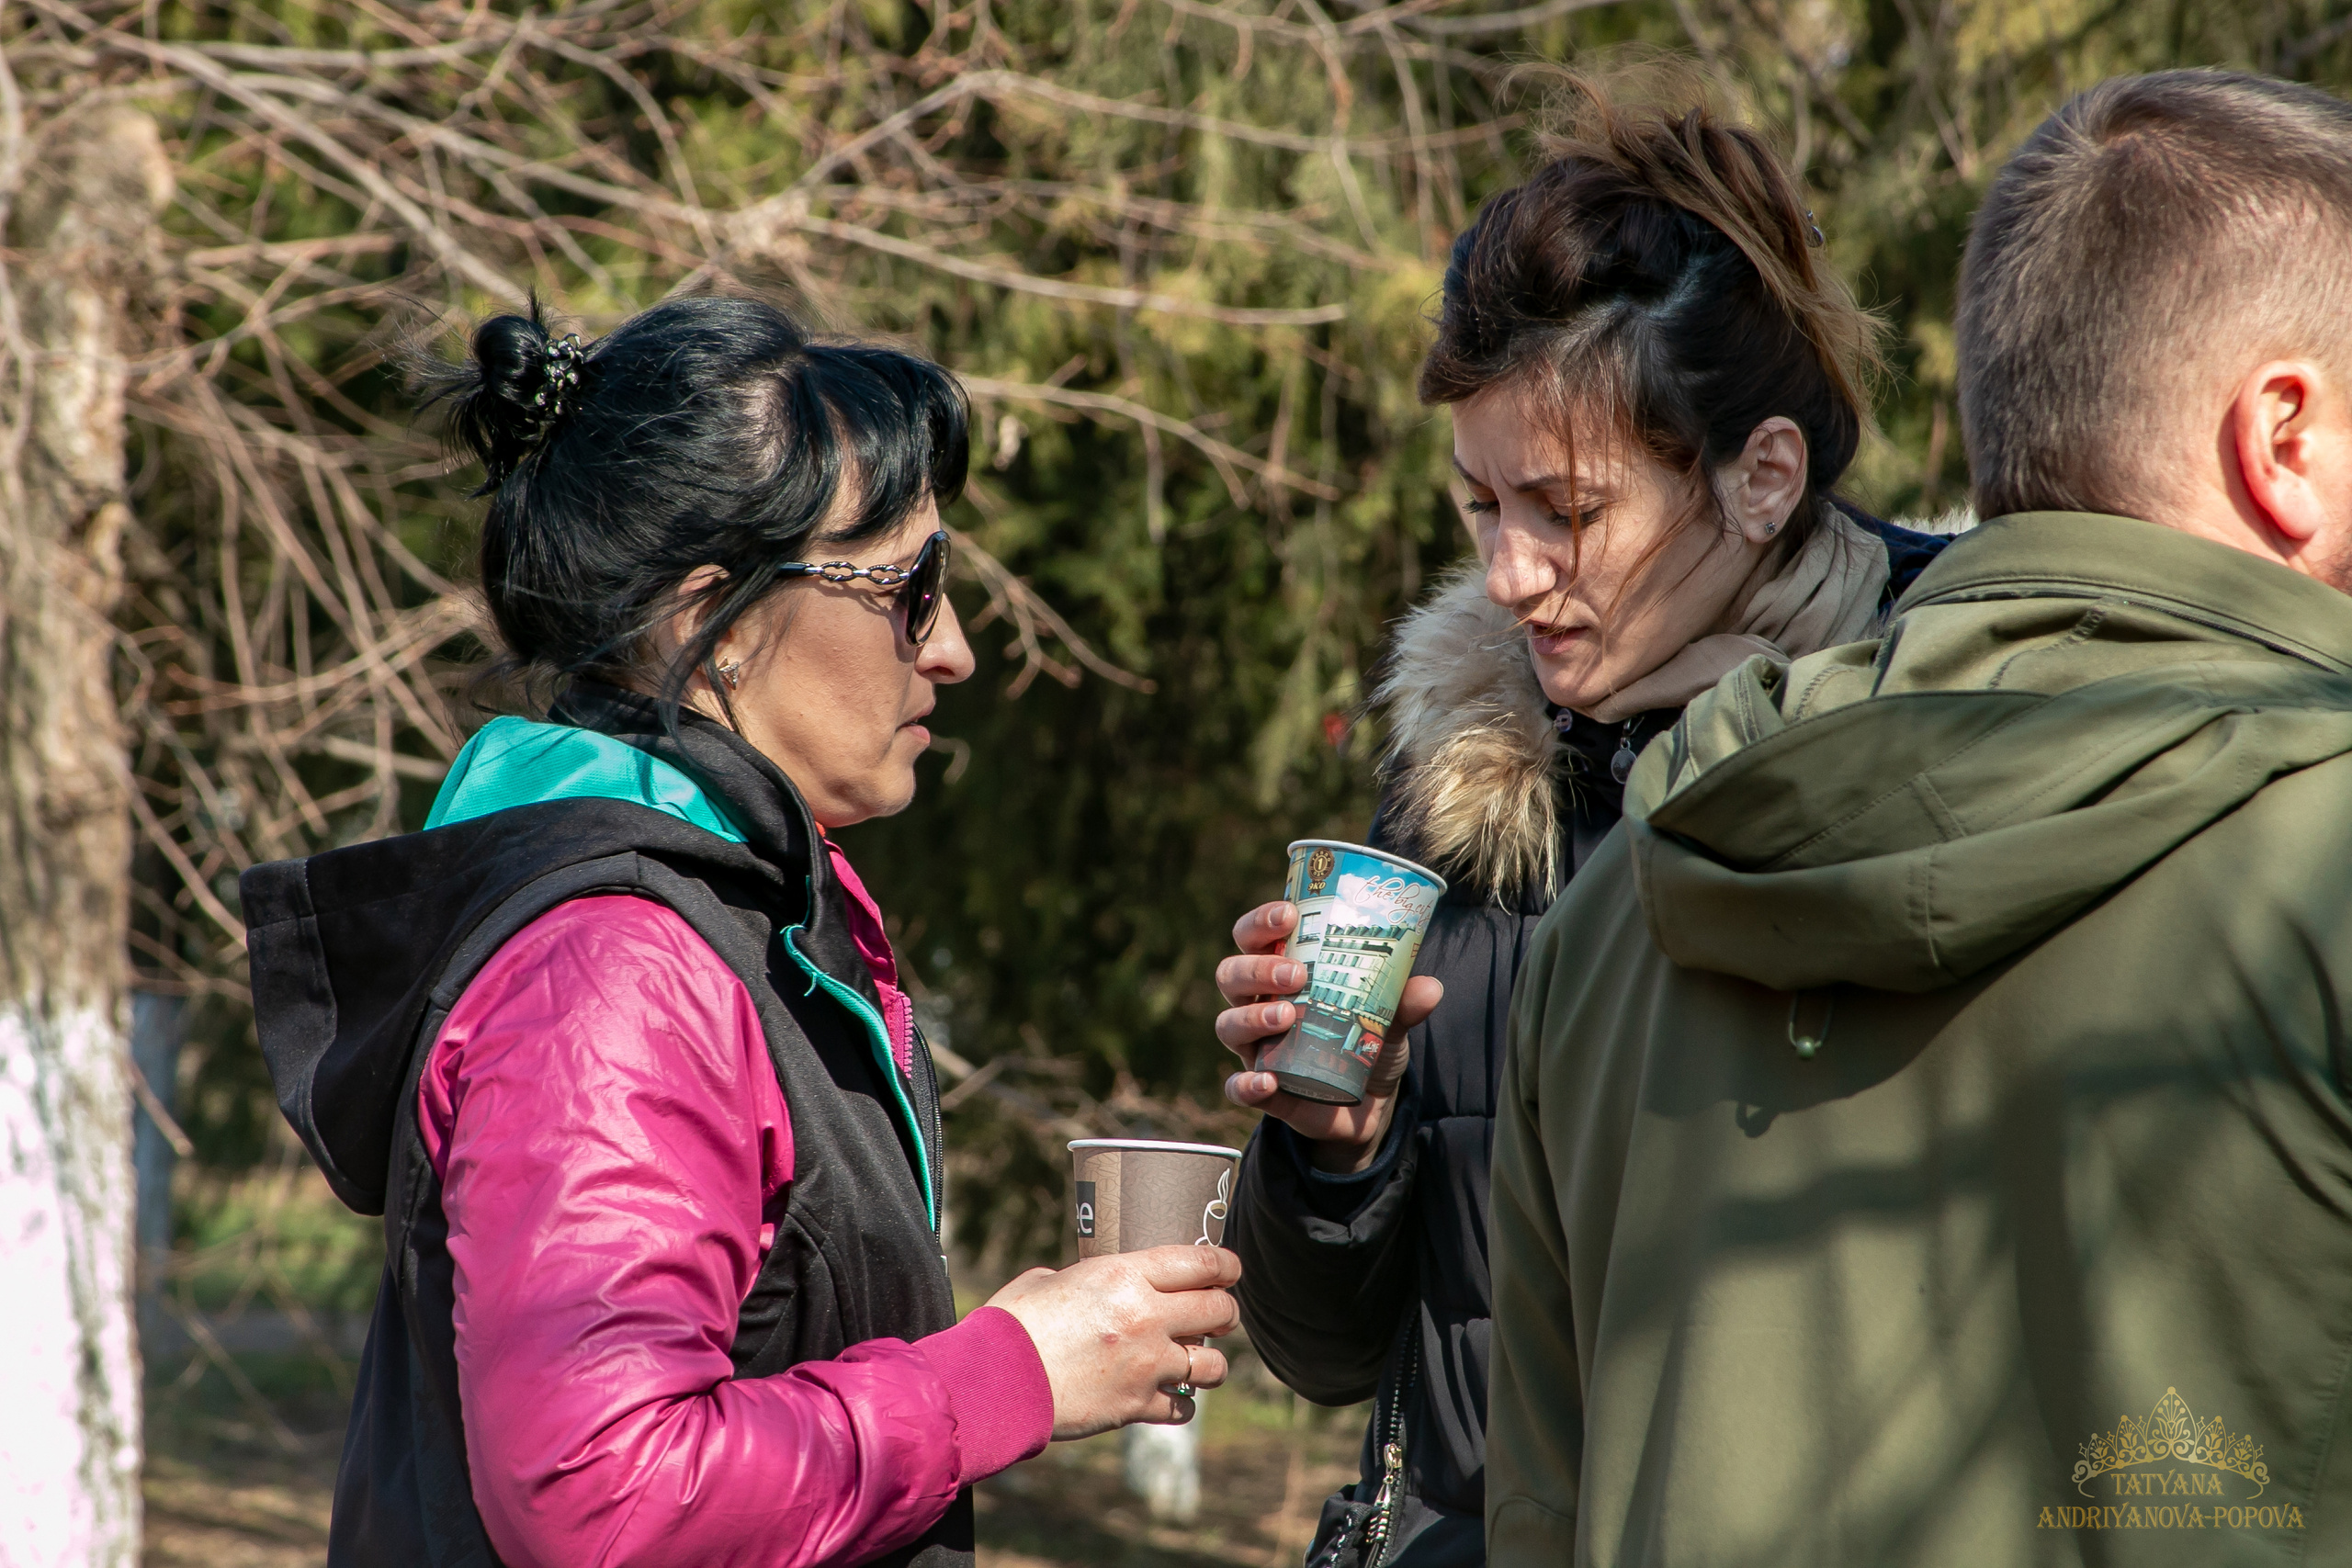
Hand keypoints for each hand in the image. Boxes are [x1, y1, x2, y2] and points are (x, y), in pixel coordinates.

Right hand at [986, 1245, 1241, 1439]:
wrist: (993, 1382)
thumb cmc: (1011, 1325)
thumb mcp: (1046, 1280)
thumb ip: (1082, 1279)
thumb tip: (1088, 1285)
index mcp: (1125, 1275)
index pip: (1200, 1262)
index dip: (1225, 1264)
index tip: (1231, 1269)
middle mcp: (1146, 1317)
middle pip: (1218, 1311)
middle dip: (1225, 1312)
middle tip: (1219, 1314)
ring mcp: (1146, 1365)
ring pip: (1212, 1365)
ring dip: (1211, 1362)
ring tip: (1198, 1360)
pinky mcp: (1136, 1406)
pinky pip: (1182, 1407)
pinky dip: (1181, 1403)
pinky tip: (1170, 1397)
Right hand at [1214, 900, 1441, 1172]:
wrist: (1371, 1104)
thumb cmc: (1366, 1041)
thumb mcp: (1388, 1018)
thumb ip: (1404, 1003)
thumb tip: (1430, 987)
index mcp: (1281, 972)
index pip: (1252, 936)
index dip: (1260, 922)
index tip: (1288, 915)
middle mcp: (1258, 1003)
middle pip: (1231, 975)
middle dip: (1257, 969)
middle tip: (1296, 974)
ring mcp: (1256, 1047)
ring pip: (1227, 1025)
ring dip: (1251, 1017)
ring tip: (1286, 1017)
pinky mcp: (1264, 1090)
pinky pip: (1237, 1088)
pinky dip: (1246, 1085)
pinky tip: (1267, 1082)